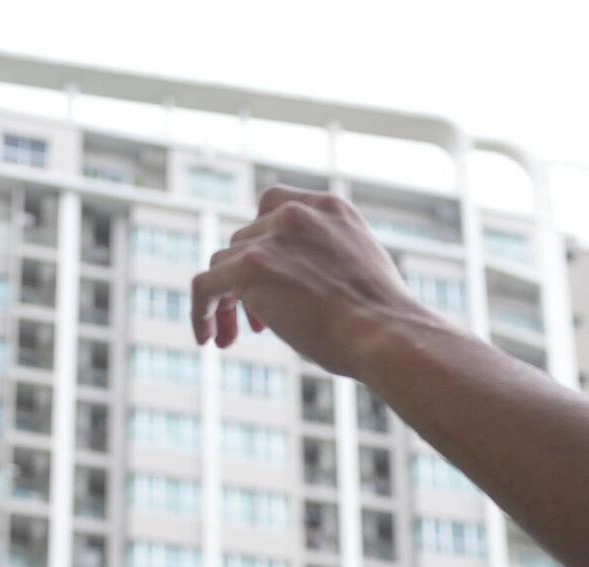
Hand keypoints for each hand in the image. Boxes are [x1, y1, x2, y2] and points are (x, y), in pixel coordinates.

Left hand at [190, 185, 445, 378]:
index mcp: (329, 207)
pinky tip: (207, 338)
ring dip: (227, 300)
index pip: (275, 206)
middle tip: (257, 325)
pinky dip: (200, 311)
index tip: (269, 275)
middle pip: (246, 240)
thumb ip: (330, 260)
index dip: (263, 241)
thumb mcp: (362, 272)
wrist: (387, 334)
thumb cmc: (385, 323)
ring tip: (233, 338)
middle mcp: (296, 213)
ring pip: (224, 263)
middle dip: (247, 281)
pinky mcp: (248, 268)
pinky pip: (204, 286)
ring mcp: (270, 238)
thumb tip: (306, 287)